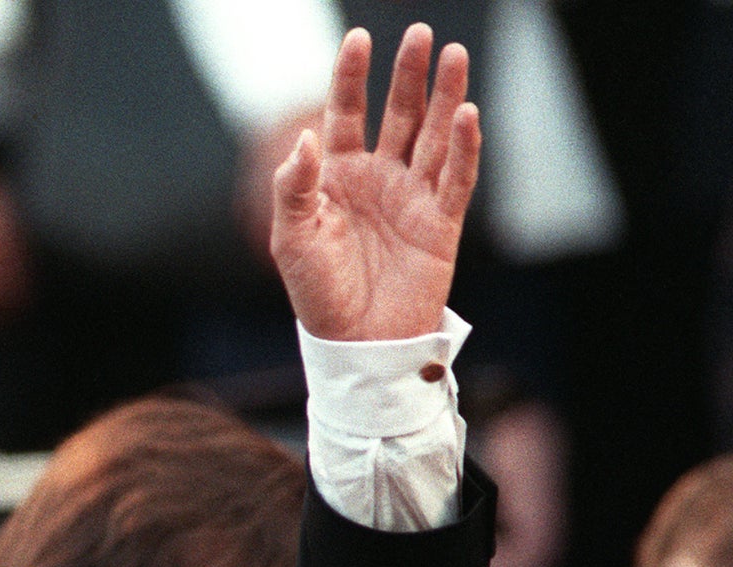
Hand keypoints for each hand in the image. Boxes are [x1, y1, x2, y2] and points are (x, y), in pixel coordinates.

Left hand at [270, 24, 480, 341]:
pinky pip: (456, 177)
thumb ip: (294, 187)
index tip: (357, 38)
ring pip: (432, 135)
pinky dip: (462, 146)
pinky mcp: (440, 222)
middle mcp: (377, 178)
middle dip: (408, 74)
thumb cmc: (317, 292)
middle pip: (397, 114)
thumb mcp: (292, 238)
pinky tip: (465, 113)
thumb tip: (304, 138)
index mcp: (337, 177)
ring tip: (453, 55)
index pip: (346, 114)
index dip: (351, 77)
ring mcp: (411, 197)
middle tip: (421, 34)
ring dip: (444, 96)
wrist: (356, 341)